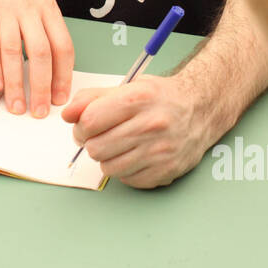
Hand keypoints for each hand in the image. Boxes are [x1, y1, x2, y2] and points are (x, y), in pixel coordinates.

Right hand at [0, 0, 73, 117]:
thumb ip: (43, 23)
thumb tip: (50, 58)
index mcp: (48, 9)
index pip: (63, 47)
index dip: (64, 75)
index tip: (61, 97)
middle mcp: (30, 10)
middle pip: (41, 54)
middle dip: (42, 87)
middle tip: (40, 111)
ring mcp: (6, 10)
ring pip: (15, 53)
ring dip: (16, 84)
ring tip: (15, 106)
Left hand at [61, 73, 209, 188]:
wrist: (201, 109)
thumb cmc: (160, 98)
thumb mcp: (127, 87)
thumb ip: (92, 98)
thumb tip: (67, 115)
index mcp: (138, 99)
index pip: (90, 121)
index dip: (80, 126)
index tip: (85, 125)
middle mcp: (151, 124)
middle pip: (96, 147)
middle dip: (92, 143)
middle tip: (101, 136)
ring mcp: (160, 150)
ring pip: (108, 167)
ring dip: (107, 158)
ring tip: (119, 145)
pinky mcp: (166, 170)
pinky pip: (127, 180)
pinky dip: (125, 171)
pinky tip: (135, 156)